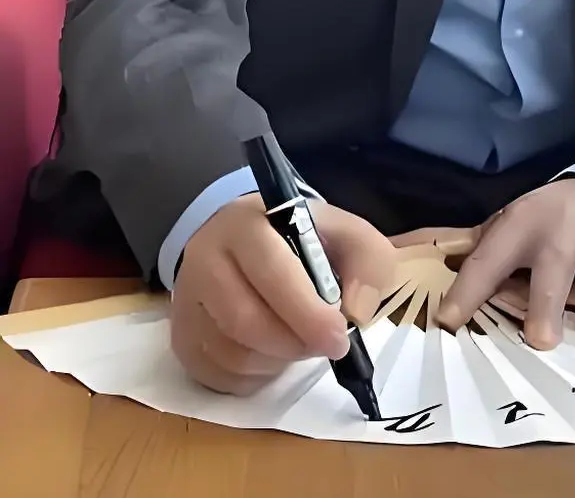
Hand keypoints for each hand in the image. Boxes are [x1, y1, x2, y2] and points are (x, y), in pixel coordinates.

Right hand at [170, 194, 396, 394]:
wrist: (238, 238)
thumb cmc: (297, 238)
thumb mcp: (340, 230)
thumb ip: (366, 259)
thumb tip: (357, 311)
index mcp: (247, 225)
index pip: (272, 272)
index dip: (308, 312)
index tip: (339, 338)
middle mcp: (205, 260)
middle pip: (247, 321)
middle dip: (297, 343)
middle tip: (327, 346)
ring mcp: (187, 303)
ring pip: (233, 354)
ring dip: (278, 361)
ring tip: (300, 341)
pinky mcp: (181, 339)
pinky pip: (220, 377)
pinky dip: (255, 377)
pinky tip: (271, 352)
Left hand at [434, 179, 574, 348]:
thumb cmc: (544, 225)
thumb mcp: (507, 231)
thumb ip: (476, 261)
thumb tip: (427, 286)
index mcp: (523, 221)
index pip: (491, 254)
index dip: (470, 287)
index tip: (450, 320)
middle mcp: (567, 223)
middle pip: (557, 256)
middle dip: (548, 297)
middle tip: (542, 339)